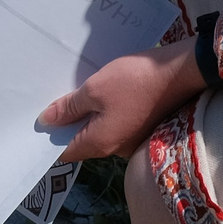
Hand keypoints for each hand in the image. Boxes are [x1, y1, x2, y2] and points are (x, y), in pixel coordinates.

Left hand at [39, 44, 200, 161]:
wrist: (182, 71)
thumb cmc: (135, 80)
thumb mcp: (95, 89)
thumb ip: (69, 107)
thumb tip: (46, 121)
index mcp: (100, 143)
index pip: (64, 151)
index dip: (50, 137)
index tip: (40, 120)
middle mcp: (116, 149)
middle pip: (83, 142)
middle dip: (69, 124)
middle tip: (58, 101)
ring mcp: (132, 140)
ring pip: (101, 132)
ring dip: (89, 117)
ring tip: (81, 94)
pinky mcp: (143, 127)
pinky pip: (116, 125)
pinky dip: (106, 113)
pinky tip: (104, 94)